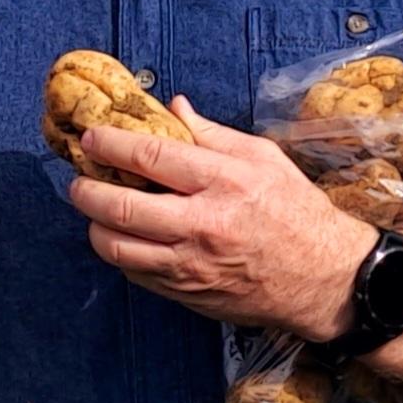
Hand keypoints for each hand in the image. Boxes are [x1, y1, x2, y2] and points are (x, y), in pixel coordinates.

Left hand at [68, 95, 377, 340]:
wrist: (323, 279)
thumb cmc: (295, 210)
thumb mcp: (263, 158)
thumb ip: (212, 134)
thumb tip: (173, 108)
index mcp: (224, 181)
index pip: (151, 157)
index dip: (111, 145)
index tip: (91, 138)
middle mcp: (203, 224)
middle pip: (122, 207)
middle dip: (87, 190)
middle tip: (79, 179)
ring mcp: (192, 265)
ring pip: (119, 249)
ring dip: (95, 226)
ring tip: (94, 210)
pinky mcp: (189, 294)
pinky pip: (136, 275)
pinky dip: (122, 254)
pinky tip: (125, 238)